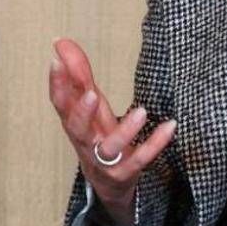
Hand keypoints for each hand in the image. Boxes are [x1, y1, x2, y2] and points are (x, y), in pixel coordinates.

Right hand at [49, 37, 175, 225]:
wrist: (109, 183)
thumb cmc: (97, 134)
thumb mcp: (89, 105)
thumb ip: (79, 74)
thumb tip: (61, 42)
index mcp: (75, 124)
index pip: (60, 105)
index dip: (56, 86)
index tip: (56, 62)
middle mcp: (87, 143)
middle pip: (77, 130)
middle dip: (82, 112)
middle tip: (91, 93)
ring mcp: (106, 161)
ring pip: (111, 149)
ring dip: (124, 131)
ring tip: (142, 111)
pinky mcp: (127, 172)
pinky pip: (142, 159)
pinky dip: (155, 143)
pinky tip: (170, 126)